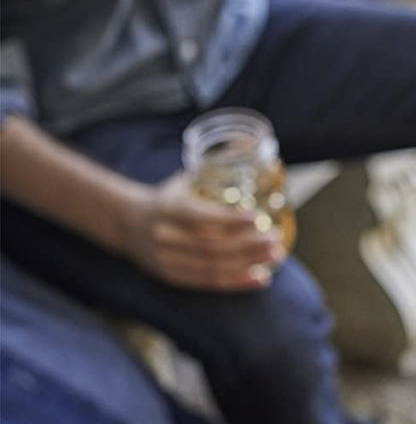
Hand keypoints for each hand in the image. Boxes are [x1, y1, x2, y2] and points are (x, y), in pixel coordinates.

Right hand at [121, 174, 285, 291]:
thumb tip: (252, 140)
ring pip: (213, 266)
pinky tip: (262, 278)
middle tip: (276, 238)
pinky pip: (208, 283)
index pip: (201, 217)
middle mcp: (166, 236)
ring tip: (276, 256)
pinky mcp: (173, 277)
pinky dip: (238, 282)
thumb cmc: (171, 198)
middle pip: (211, 245)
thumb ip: (218, 163)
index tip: (258, 218)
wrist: (130, 224)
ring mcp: (167, 259)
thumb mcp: (187, 178)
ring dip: (248, 263)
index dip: (230, 220)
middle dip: (248, 244)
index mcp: (169, 208)